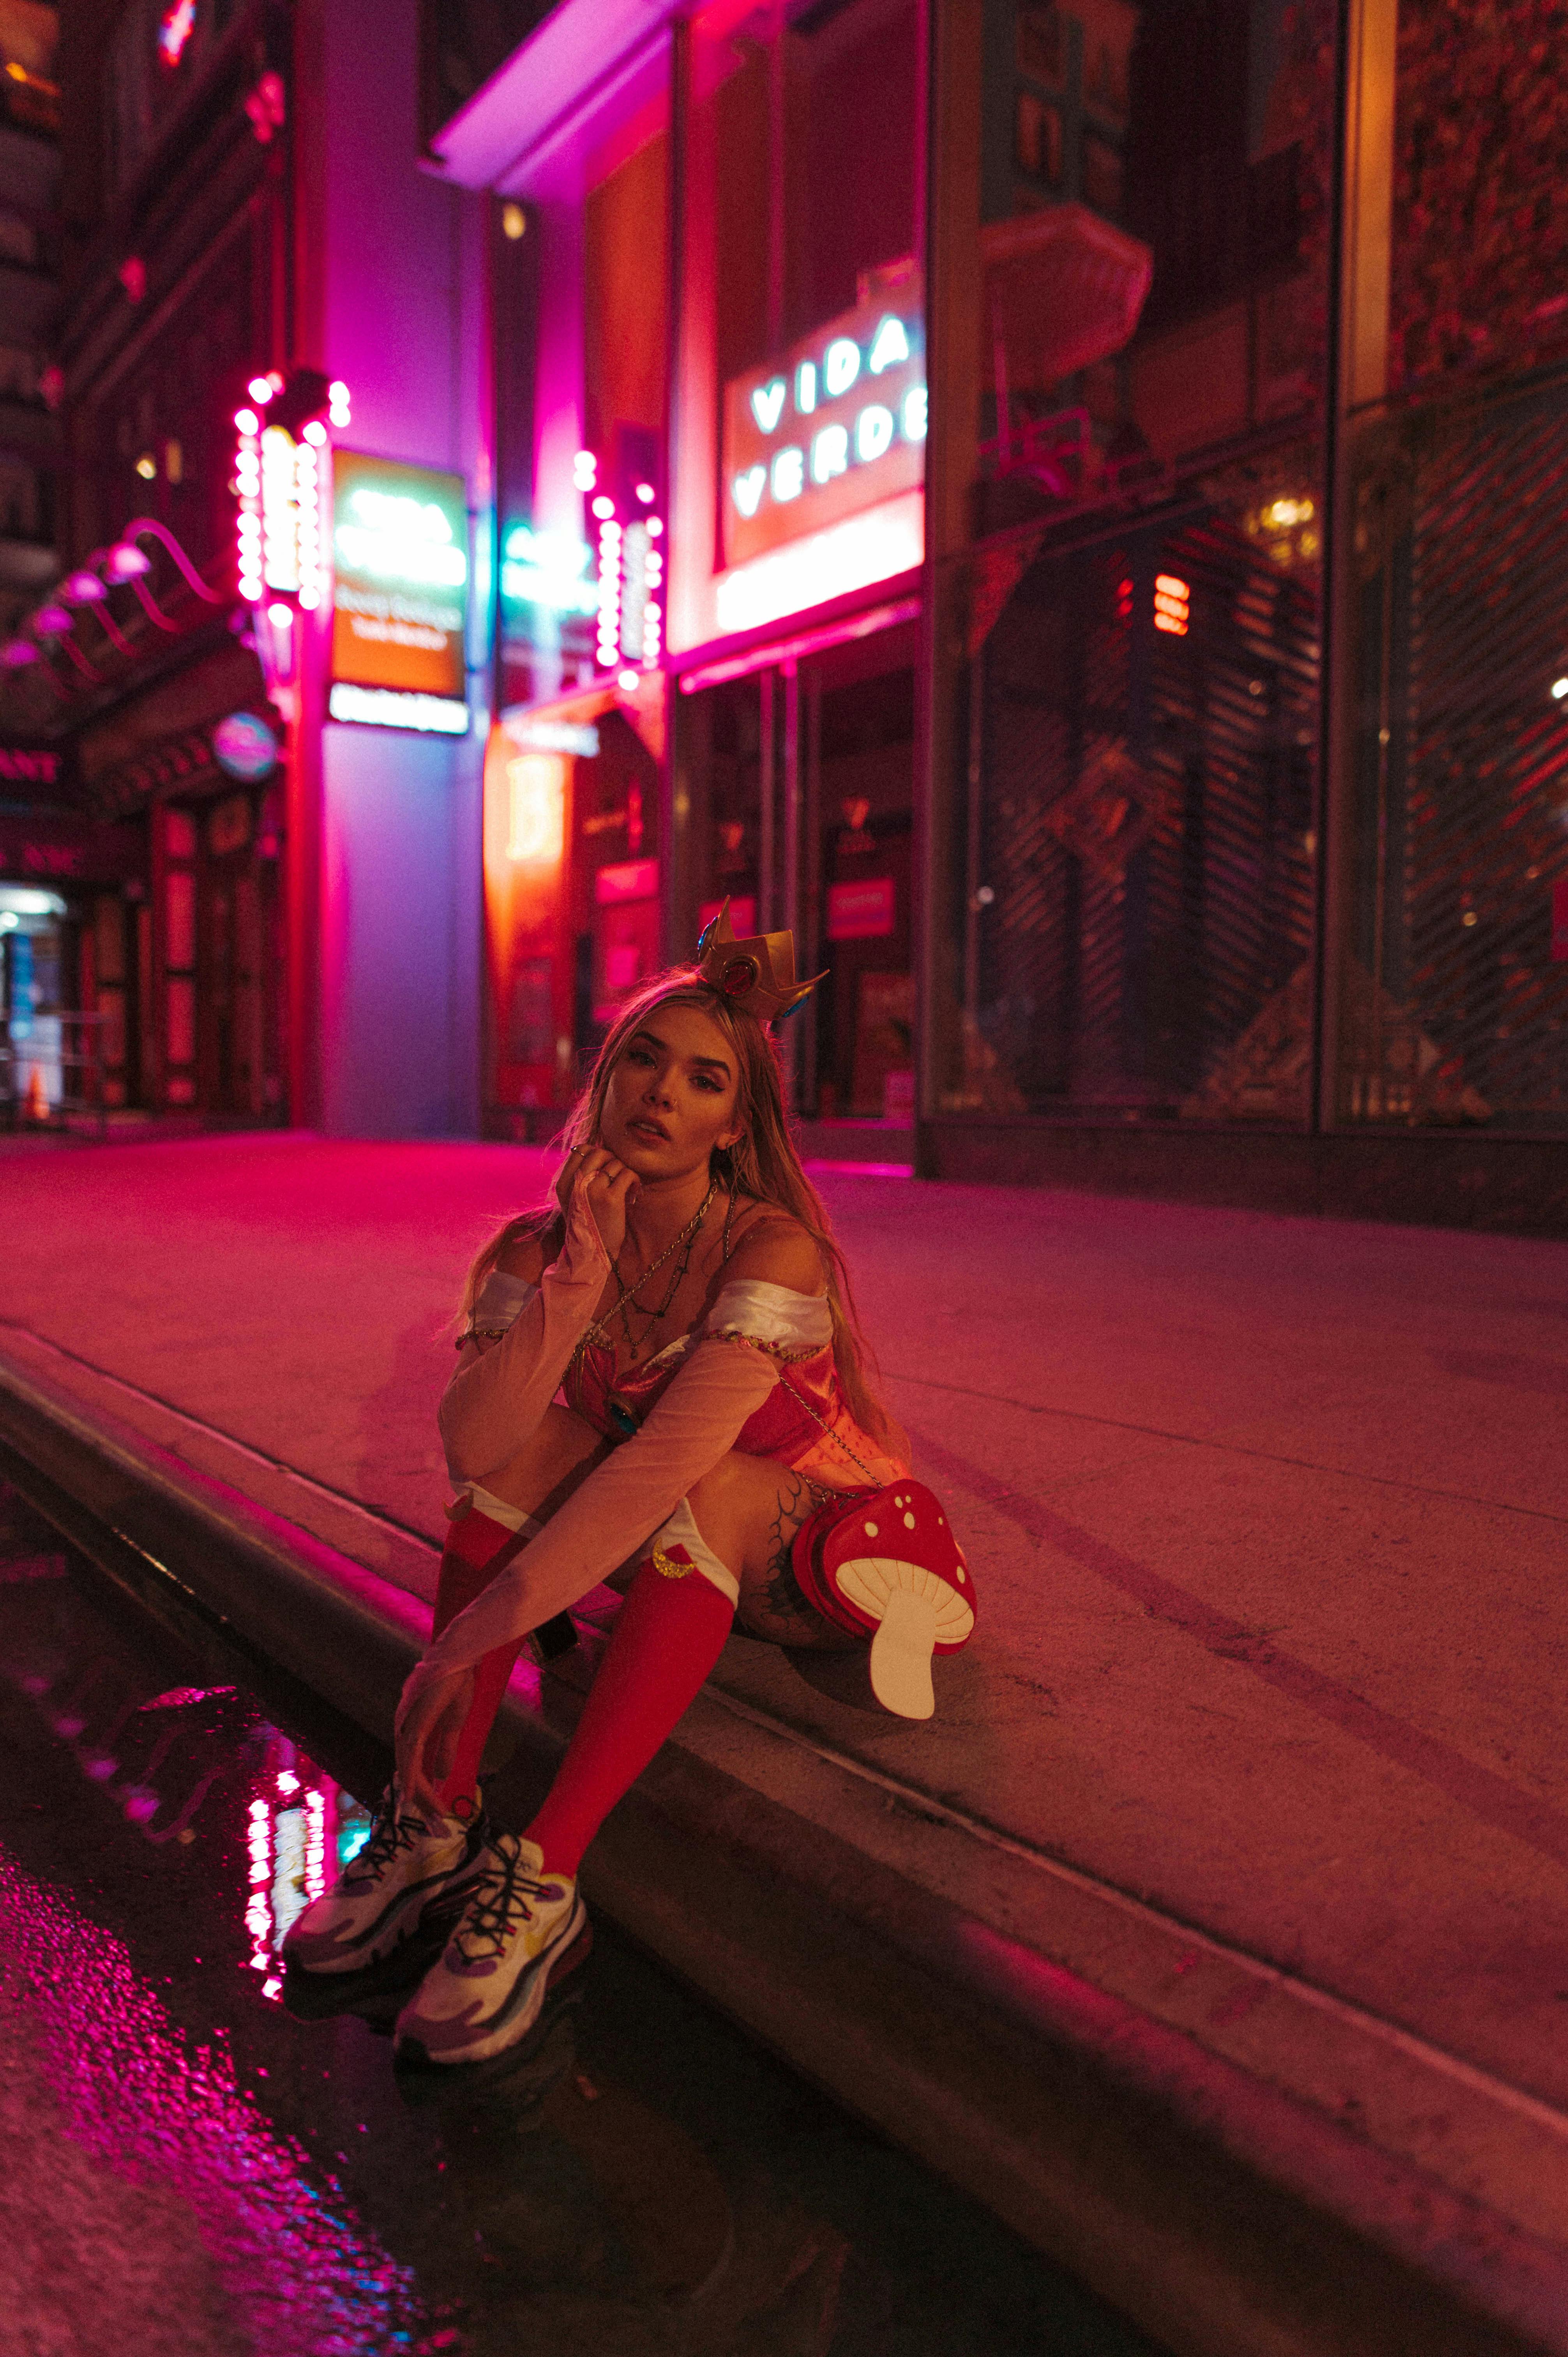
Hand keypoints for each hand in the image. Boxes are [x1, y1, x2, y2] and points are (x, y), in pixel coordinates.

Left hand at [393, 1657, 476, 1817]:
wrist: (460, 1660)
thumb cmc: (456, 1685)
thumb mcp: (454, 1724)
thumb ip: (445, 1749)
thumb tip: (441, 1774)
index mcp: (412, 1729)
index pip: (413, 1766)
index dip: (423, 1789)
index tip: (436, 1809)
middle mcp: (403, 1728)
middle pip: (407, 1770)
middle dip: (420, 1797)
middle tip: (435, 1818)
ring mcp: (406, 1724)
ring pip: (408, 1766)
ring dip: (418, 1791)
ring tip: (432, 1812)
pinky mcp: (414, 1721)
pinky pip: (410, 1753)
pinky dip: (410, 1774)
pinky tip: (412, 1791)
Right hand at [564, 1145, 638, 1263]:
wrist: (593, 1253)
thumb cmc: (588, 1224)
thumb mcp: (573, 1199)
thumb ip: (579, 1176)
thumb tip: (598, 1150)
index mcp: (564, 1183)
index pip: (580, 1149)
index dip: (597, 1153)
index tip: (605, 1168)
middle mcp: (576, 1183)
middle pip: (599, 1152)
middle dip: (613, 1161)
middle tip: (617, 1177)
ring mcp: (593, 1190)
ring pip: (616, 1162)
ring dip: (625, 1173)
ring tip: (627, 1188)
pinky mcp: (611, 1199)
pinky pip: (628, 1174)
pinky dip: (635, 1181)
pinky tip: (634, 1194)